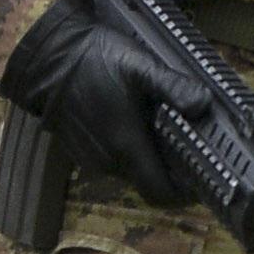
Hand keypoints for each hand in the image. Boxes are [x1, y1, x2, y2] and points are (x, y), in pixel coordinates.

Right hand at [2, 3, 217, 206]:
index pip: (160, 193)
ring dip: (149, 157)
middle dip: (171, 170)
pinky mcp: (82, 151)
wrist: (48, 59)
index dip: (184, 194)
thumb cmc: (96, 62)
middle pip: (149, 182)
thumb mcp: (141, 67)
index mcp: (126, 147)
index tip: (202, 179)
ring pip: (132, 171)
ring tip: (165, 127)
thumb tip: (204, 105)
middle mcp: (108, 162)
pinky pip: (114, 160)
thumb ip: (174, 88)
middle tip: (190, 142)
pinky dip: (129, 150)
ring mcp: (92, 158)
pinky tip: (137, 122)